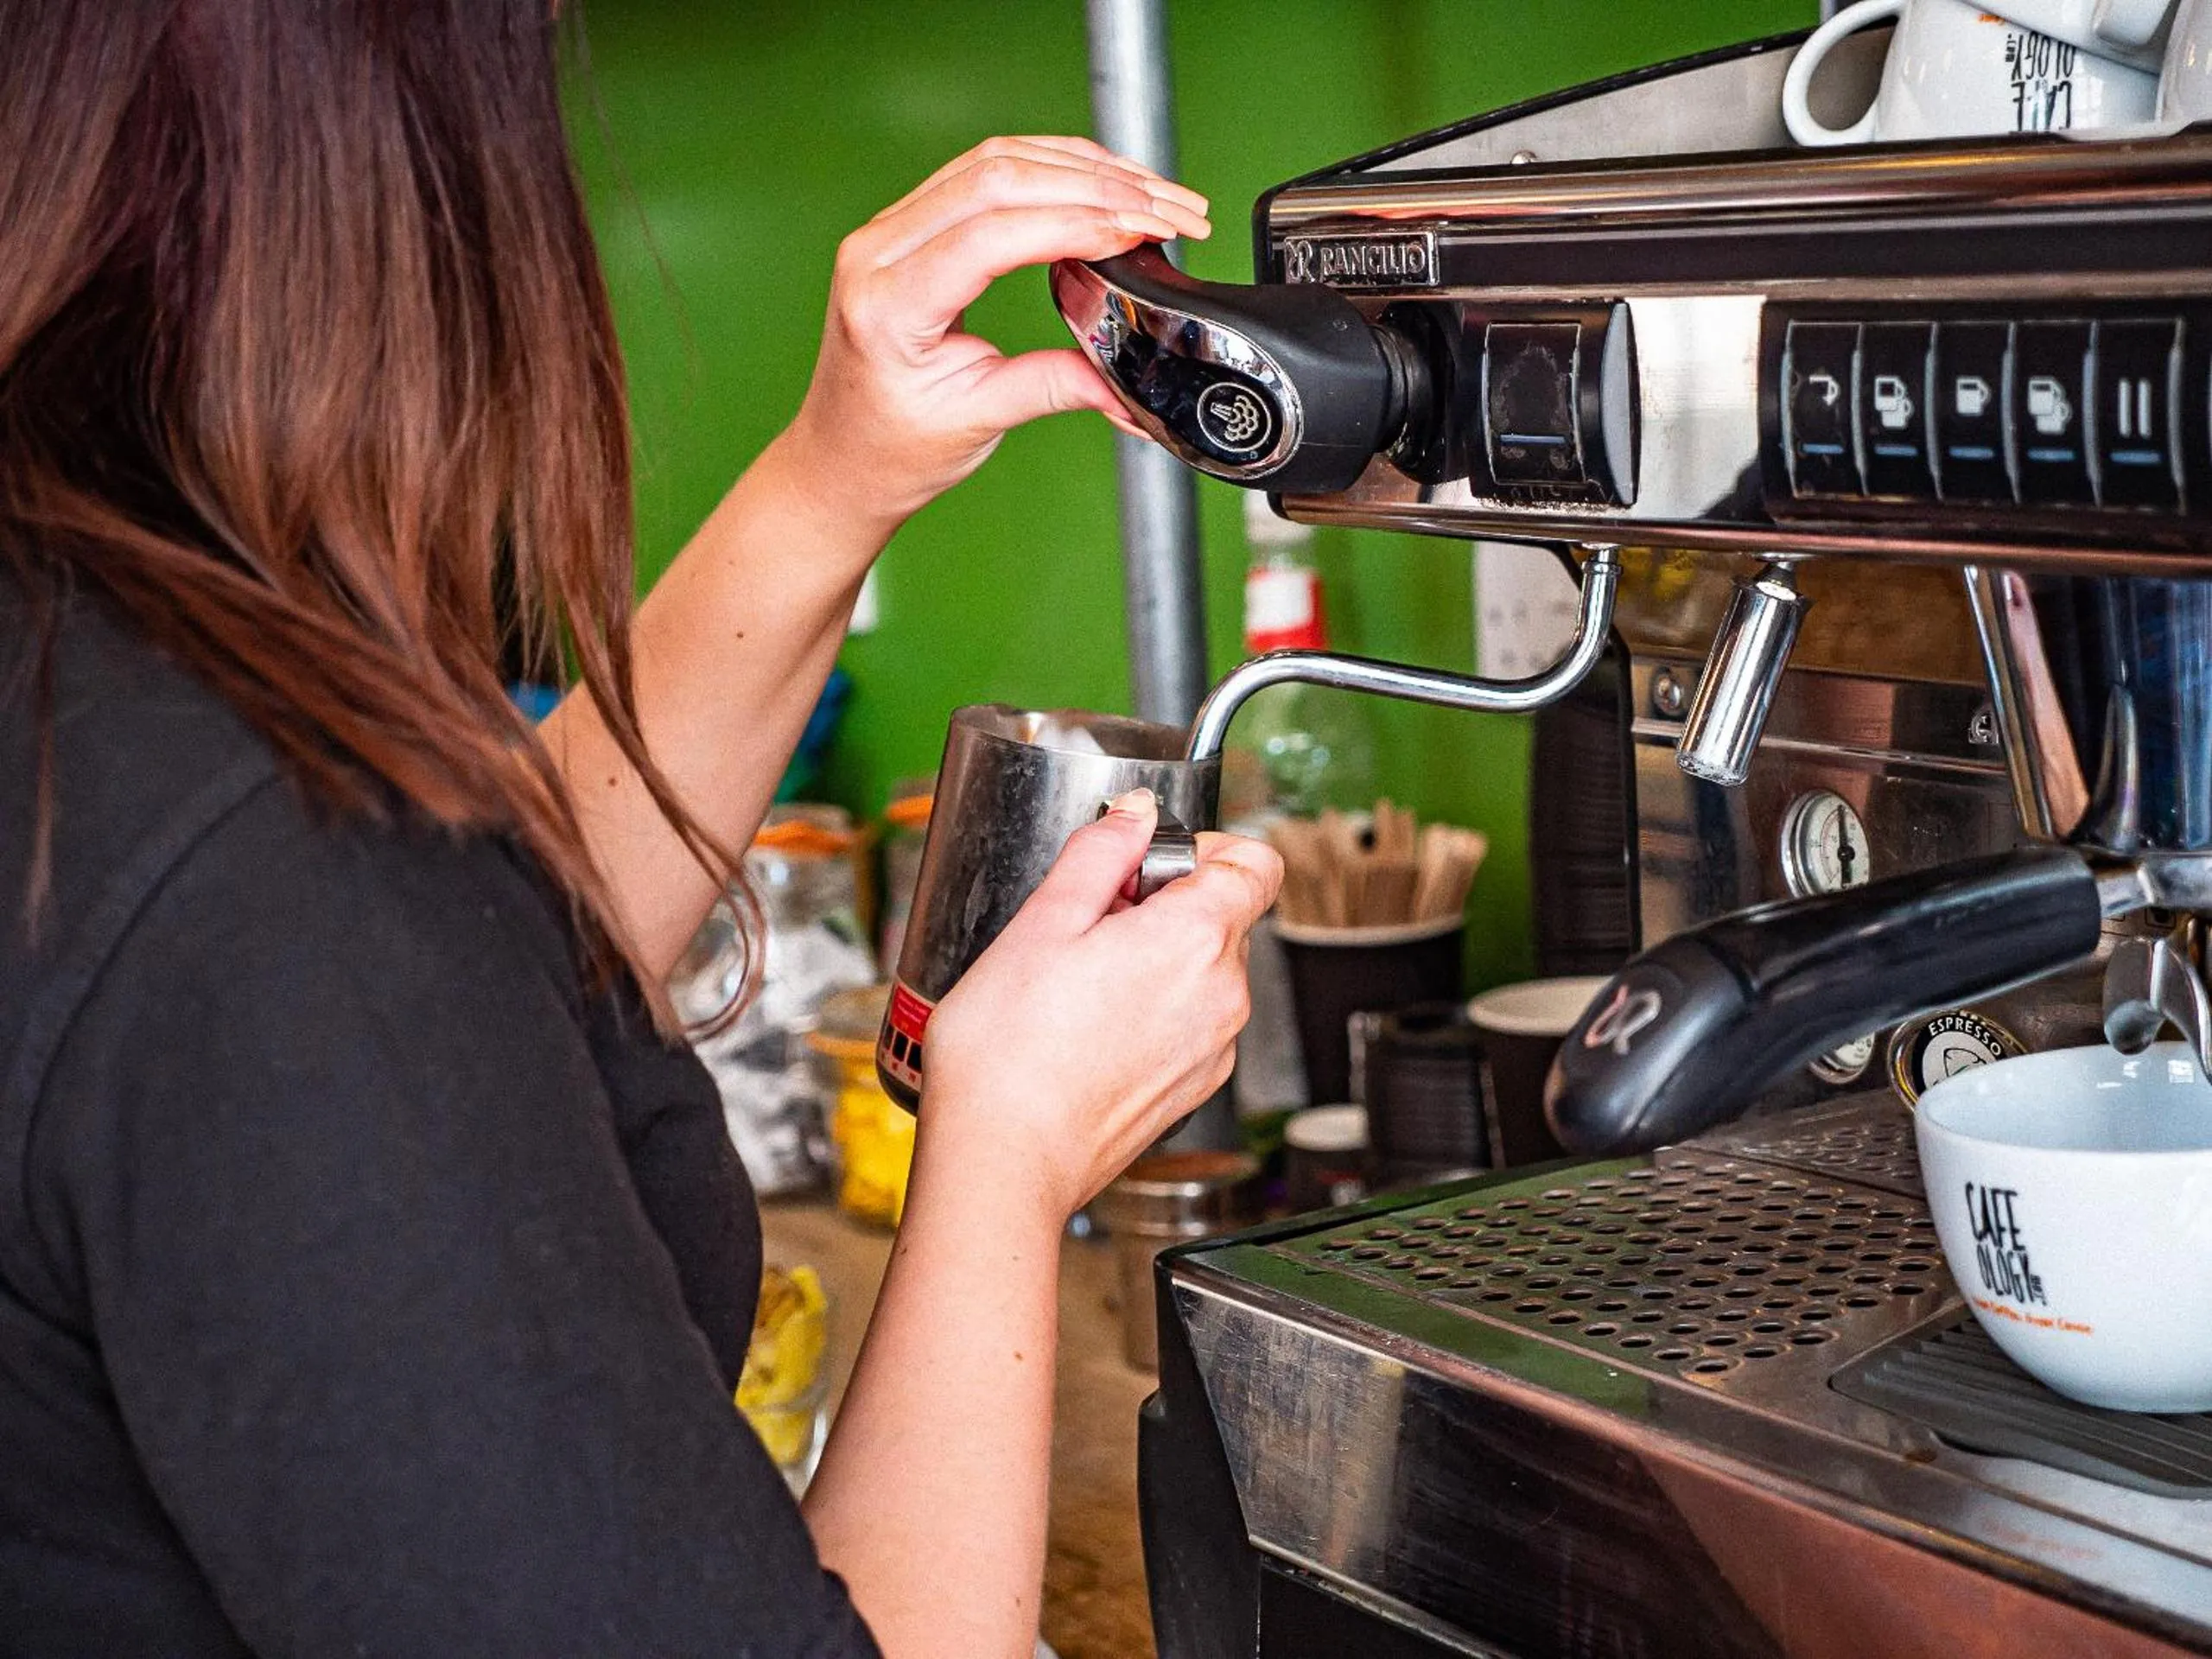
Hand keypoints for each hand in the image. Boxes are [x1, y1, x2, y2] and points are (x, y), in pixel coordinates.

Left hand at [780, 136, 1209, 531]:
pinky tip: (1102, 181)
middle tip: (1167, 208)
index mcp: (888, 302)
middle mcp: (880, 250)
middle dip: (1097, 185)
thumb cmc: (890, 447)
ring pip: (997, 160)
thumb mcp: (977, 420)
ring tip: (1152, 192)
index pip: (990, 234)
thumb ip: (1055, 387)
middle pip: (998, 177)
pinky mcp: (913, 223)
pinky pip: (985, 170)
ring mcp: (892, 229)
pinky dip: (1052, 168)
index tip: (1138, 232)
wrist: (841, 456)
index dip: (1073, 223)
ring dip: (1083, 167)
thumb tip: (1127, 384)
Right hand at [917, 790, 1282, 1227]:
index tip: (1149, 860)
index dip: (1205, 847)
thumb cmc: (1009, 1053)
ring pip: (1205, 970)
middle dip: (1163, 904)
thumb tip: (1137, 814)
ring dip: (1156, 959)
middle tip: (1089, 924)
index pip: (1257, 862)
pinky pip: (1191, 1021)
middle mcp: (1223, 995)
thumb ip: (1101, 853)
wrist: (1005, 1161)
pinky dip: (1155, 1010)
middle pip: (1224, 915)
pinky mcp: (1194, 1087)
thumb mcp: (1041, 922)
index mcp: (1195, 940)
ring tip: (1079, 981)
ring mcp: (1215, 1048)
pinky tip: (1089, 1027)